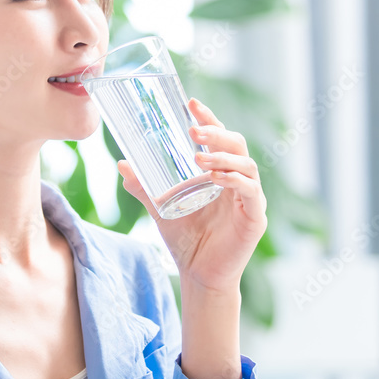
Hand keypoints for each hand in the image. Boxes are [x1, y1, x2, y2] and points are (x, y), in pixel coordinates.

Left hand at [118, 97, 267, 292]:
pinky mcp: (255, 217)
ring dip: (222, 157)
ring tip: (199, 157)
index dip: (209, 119)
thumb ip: (144, 187)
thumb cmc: (186, 239)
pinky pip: (251, 192)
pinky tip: (216, 178)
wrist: (198, 275)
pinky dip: (235, 181)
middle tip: (193, 131)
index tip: (192, 103)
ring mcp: (249, 198)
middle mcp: (238, 180)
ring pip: (247, 164)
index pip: (219, 138)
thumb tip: (122, 164)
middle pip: (236, 145)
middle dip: (216, 133)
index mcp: (219, 172)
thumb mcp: (160, 207)